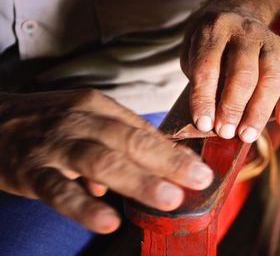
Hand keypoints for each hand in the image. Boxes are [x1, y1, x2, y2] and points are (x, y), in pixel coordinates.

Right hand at [0, 90, 212, 233]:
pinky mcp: (31, 170)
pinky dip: (83, 206)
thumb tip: (156, 165)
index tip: (200, 169)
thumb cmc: (50, 121)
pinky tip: (107, 220)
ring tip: (168, 199)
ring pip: (101, 161)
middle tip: (199, 180)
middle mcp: (80, 121)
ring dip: (138, 181)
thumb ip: (120, 140)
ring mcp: (56, 145)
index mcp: (98, 107)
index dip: (174, 151)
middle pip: (130, 141)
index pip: (143, 130)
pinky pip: (59, 190)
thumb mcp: (87, 118)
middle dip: (168, 162)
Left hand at [181, 0, 279, 142]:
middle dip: (234, 108)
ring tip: (248, 135)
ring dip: (260, 111)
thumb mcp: (192, 56)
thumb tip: (210, 123)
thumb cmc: (209, 46)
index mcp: (214, 30)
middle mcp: (244, 32)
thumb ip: (201, 83)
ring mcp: (268, 41)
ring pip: (271, 78)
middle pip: (244, 73)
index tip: (203, 124)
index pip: (208, 67)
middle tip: (226, 132)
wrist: (234, 16)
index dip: (204, 99)